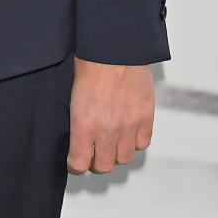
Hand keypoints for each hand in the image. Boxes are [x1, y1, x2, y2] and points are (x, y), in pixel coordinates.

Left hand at [67, 58, 154, 173]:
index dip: (76, 165)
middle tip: (94, 153)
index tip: (76, 162)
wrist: (113, 50)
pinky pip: (142, 143)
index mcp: (84, 125)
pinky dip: (135, 141)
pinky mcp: (145, 118)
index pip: (79, 164)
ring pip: (125, 158)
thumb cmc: (89, 66)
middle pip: (104, 166)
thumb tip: (79, 138)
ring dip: (117, 153)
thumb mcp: (72, 97)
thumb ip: (78, 122)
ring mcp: (129, 126)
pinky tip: (128, 132)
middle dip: (96, 162)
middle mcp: (107, 131)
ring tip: (112, 142)